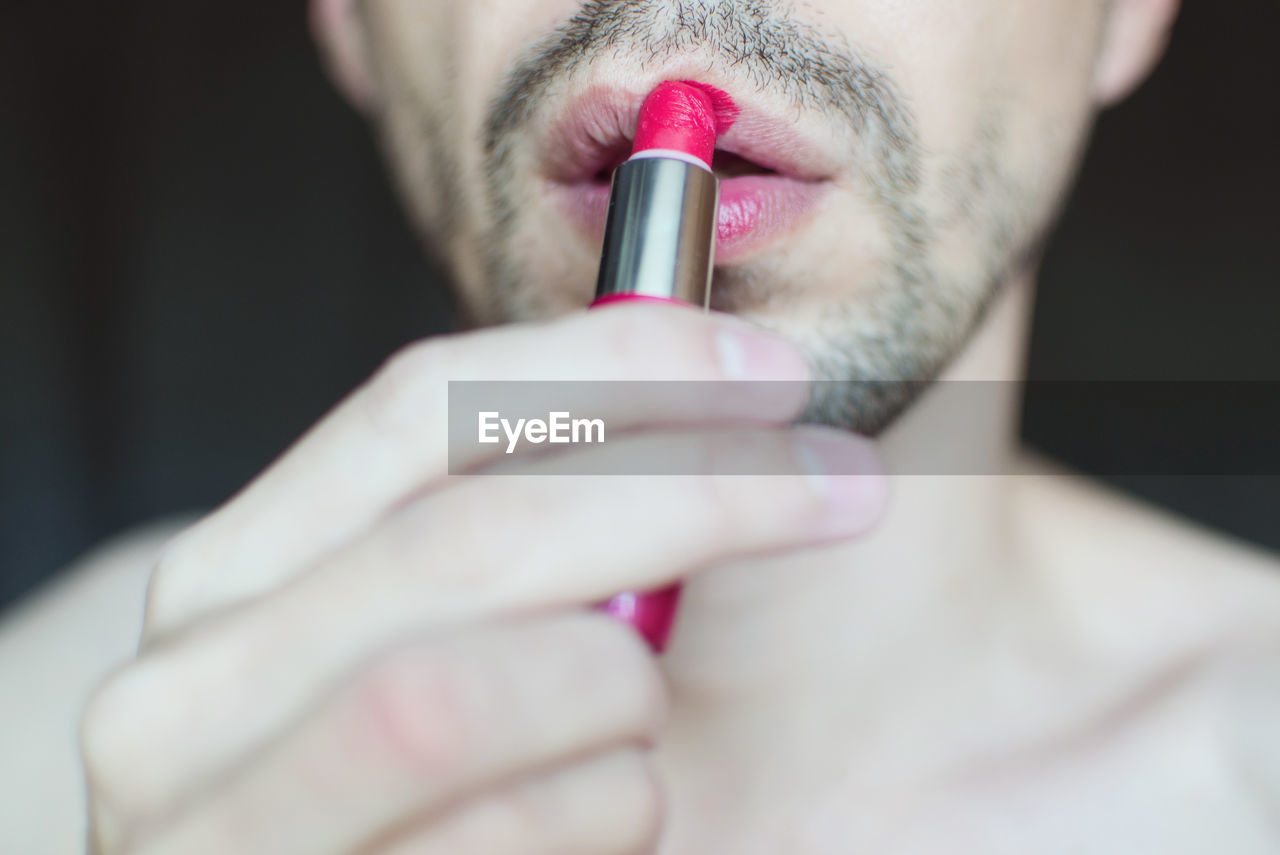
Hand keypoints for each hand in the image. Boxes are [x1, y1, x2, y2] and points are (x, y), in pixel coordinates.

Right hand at [78, 305, 886, 854]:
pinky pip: (505, 838)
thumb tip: (692, 372)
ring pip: (454, 701)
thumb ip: (514, 521)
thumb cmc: (447, 790)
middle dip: (686, 493)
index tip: (767, 369)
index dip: (607, 368)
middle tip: (842, 483)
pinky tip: (613, 821)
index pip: (414, 412)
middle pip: (461, 538)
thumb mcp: (452, 632)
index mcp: (231, 586)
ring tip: (638, 722)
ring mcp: (221, 834)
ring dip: (614, 696)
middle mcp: (182, 700)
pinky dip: (605, 814)